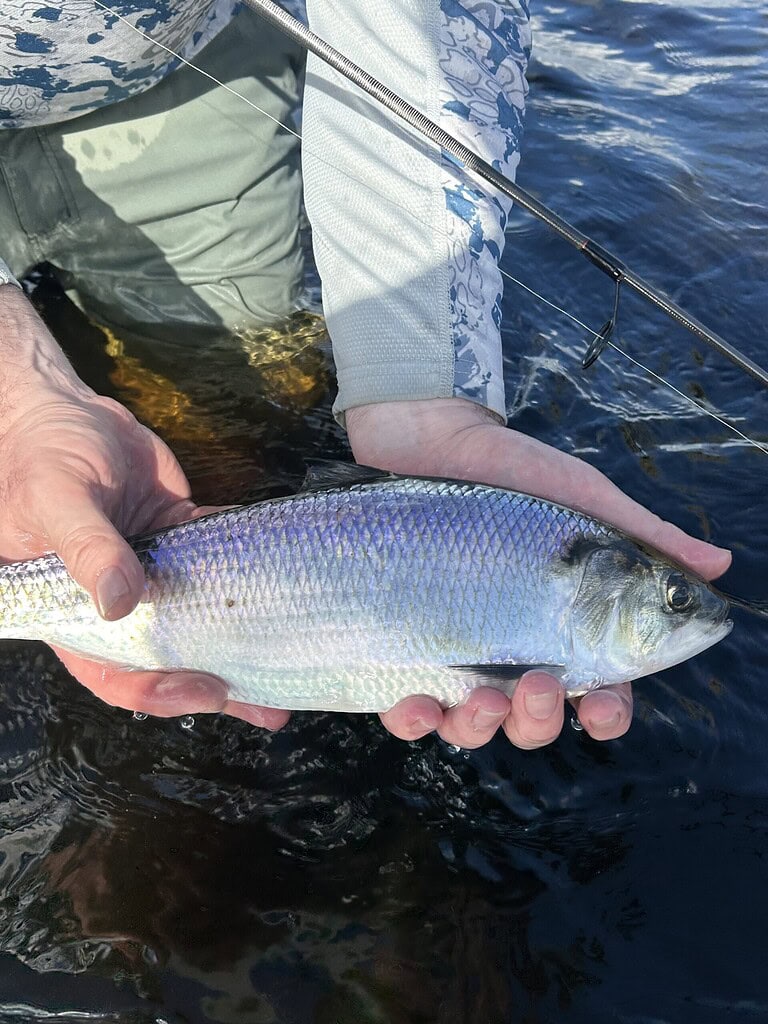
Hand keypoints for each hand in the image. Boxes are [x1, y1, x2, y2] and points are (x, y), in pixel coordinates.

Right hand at [0, 292, 286, 728]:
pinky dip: (254, 573)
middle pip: (171, 658)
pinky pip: (223, 561)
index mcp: (74, 612)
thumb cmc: (40, 456)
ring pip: (204, 618)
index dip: (162, 690)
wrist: (61, 409)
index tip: (209, 689)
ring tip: (292, 663)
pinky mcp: (182, 535)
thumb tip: (120, 601)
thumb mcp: (56, 500)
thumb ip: (87, 549)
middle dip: (219, 685)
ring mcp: (156, 571)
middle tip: (271, 705)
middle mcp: (121, 603)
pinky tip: (288, 588)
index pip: (117, 671)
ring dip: (244, 641)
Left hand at [346, 398, 731, 749]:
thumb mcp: (584, 502)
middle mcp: (514, 651)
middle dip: (540, 721)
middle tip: (539, 685)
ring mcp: (457, 653)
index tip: (601, 709)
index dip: (606, 714)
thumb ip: (645, 538)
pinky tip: (412, 704)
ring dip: (480, 729)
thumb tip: (719, 564)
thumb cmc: (515, 473)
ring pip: (473, 727)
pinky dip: (411, 721)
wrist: (431, 441)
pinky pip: (408, 708)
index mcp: (567, 628)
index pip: (598, 690)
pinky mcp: (406, 647)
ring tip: (482, 698)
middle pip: (534, 721)